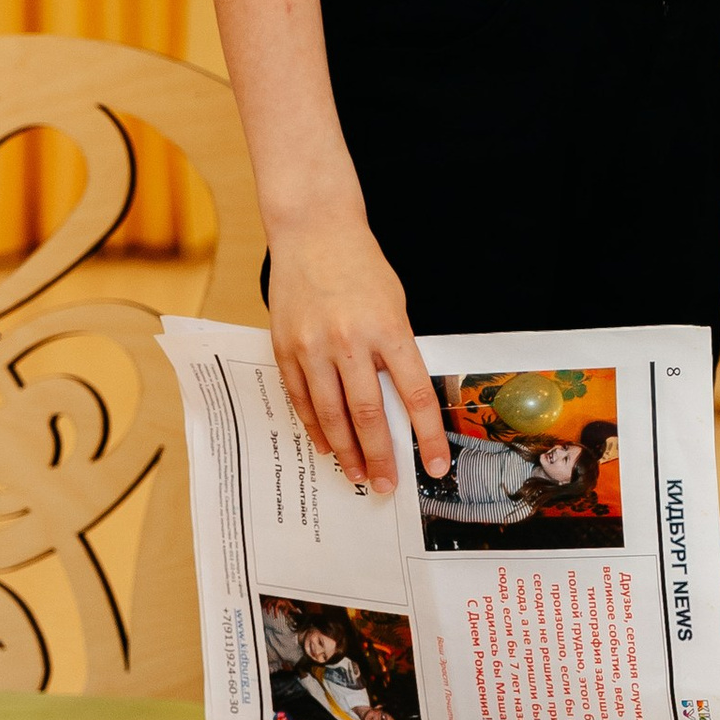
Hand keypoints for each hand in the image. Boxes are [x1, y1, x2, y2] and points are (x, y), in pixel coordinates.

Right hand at [267, 216, 449, 495]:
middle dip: (381, 457)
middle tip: (388, 487)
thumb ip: (397, 352)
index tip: (435, 466)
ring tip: (357, 477)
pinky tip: (327, 447)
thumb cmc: (363, 269)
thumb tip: (401, 405)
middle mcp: (350, 341)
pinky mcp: (285, 348)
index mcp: (388, 329)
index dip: (426, 436)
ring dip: (346, 451)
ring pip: (331, 415)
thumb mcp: (395, 306)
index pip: (414, 395)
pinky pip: (301, 399)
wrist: (314, 232)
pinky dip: (315, 428)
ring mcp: (313, 346)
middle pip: (369, 414)